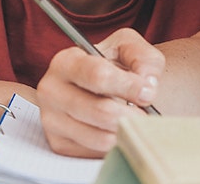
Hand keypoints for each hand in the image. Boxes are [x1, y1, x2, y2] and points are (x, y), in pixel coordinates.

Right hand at [36, 28, 163, 156]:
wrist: (104, 88)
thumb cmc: (116, 65)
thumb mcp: (130, 48)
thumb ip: (143, 58)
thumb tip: (147, 84)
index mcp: (65, 62)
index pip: (98, 76)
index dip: (129, 86)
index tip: (148, 93)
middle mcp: (51, 91)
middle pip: (101, 111)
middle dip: (131, 114)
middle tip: (147, 113)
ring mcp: (52, 120)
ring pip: (101, 137)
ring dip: (126, 132)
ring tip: (135, 121)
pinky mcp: (59, 144)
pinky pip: (96, 153)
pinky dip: (116, 145)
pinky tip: (119, 131)